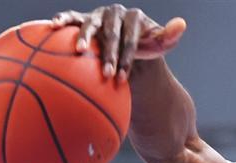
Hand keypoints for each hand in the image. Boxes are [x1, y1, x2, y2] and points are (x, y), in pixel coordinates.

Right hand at [52, 4, 185, 80]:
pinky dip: (63, 19)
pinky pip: (72, 17)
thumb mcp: (159, 44)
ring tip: (80, 51)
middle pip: (111, 34)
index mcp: (134, 17)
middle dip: (109, 55)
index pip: (131, 39)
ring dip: (84, 37)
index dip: (128, 58)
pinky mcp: (83, 18)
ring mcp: (98, 15)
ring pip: (90, 24)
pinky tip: (53, 26)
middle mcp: (115, 12)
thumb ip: (169, 36)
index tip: (123, 78)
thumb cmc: (145, 46)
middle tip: (106, 74)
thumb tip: (182, 24)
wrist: (128, 42)